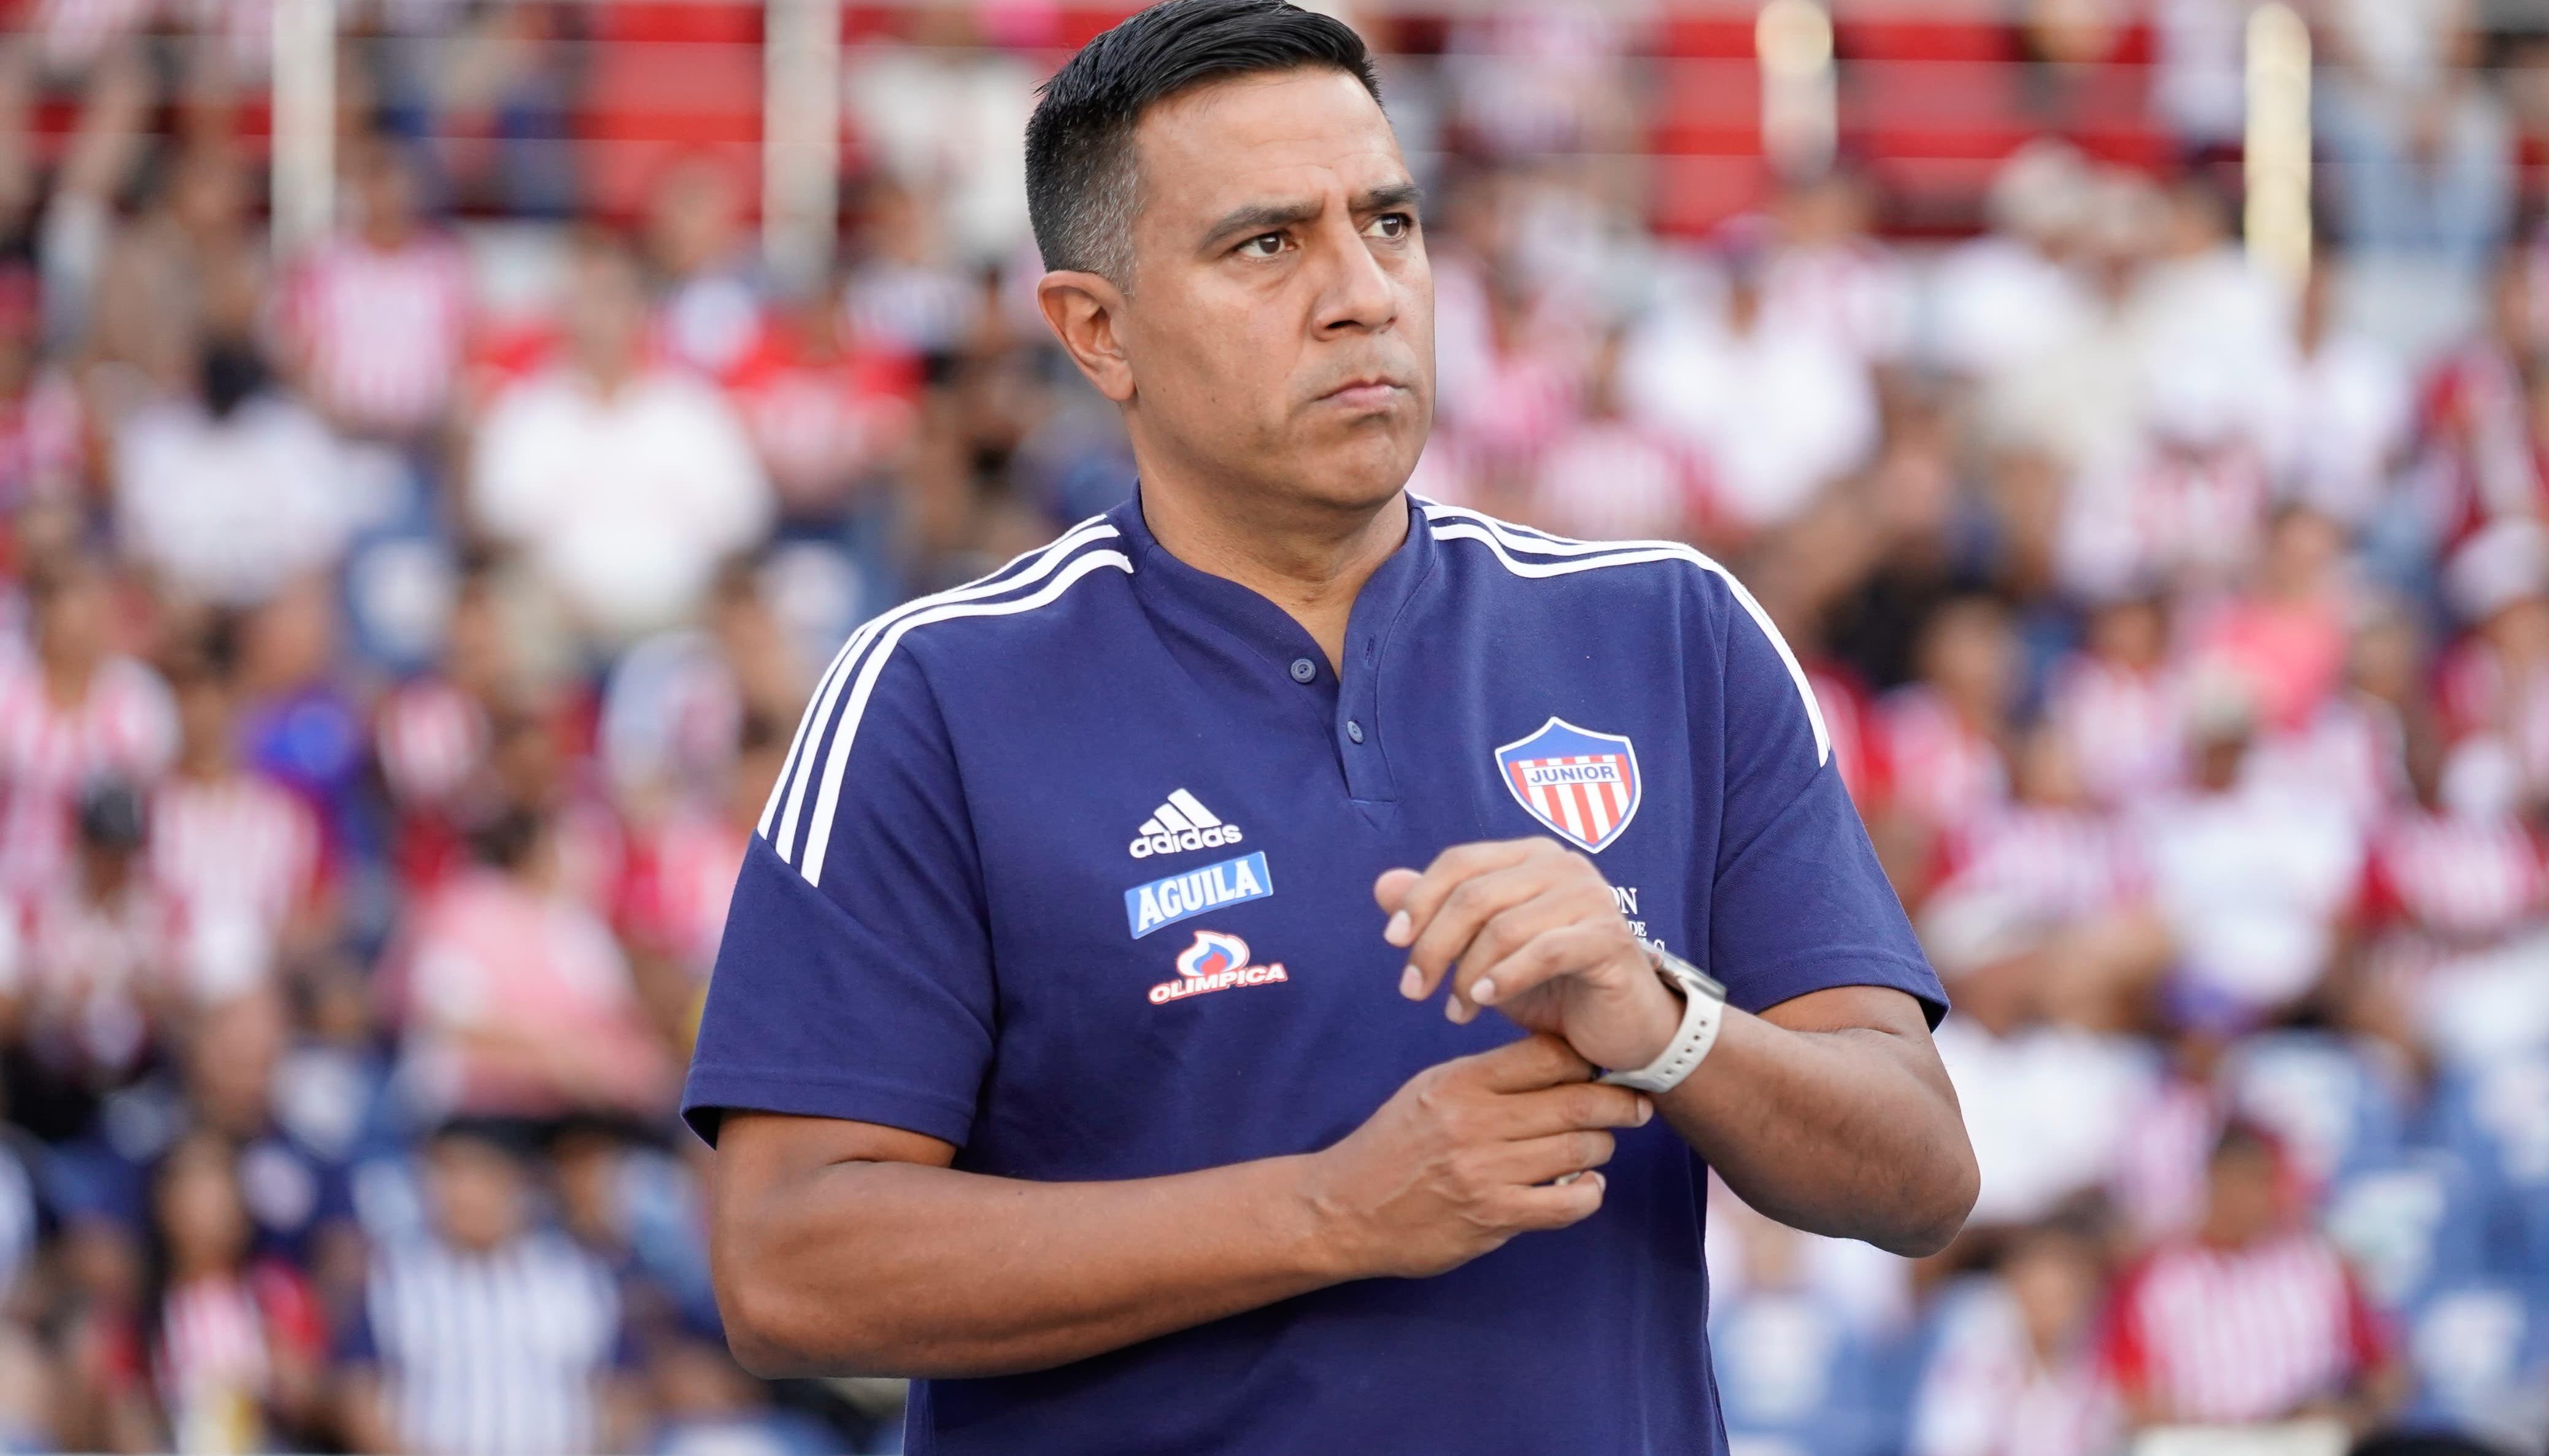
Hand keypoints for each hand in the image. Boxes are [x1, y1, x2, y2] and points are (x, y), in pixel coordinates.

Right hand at [1299, 1034, 1650, 1278]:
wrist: (1344, 1207)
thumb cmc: (1393, 1145)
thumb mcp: (1430, 1089)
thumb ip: (1488, 1076)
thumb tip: (1557, 1062)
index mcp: (1461, 1082)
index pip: (1547, 1056)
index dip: (1586, 1058)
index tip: (1602, 1066)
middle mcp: (1475, 1122)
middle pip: (1576, 1102)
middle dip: (1618, 1102)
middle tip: (1636, 1104)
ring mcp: (1485, 1172)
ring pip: (1579, 1150)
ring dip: (1601, 1149)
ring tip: (1599, 1148)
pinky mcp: (1493, 1217)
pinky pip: (1567, 1203)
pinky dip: (1587, 1194)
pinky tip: (1584, 1188)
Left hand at [1376, 837, 1682, 1073]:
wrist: (1621, 1028)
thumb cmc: (1552, 985)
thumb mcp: (1484, 952)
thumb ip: (1438, 916)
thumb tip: (1382, 885)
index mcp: (1529, 856)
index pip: (1458, 863)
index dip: (1418, 899)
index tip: (1393, 943)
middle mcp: (1562, 865)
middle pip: (1474, 895)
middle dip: (1434, 945)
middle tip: (1413, 990)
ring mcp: (1591, 898)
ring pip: (1504, 926)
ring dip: (1467, 973)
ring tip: (1454, 1011)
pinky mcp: (1609, 939)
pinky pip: (1545, 951)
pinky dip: (1506, 977)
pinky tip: (1482, 1001)